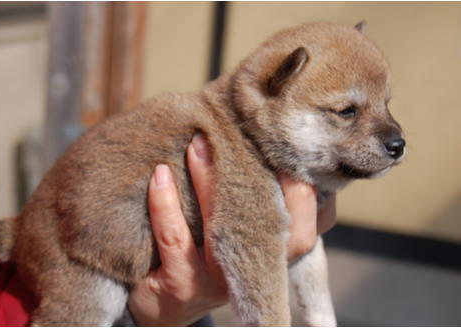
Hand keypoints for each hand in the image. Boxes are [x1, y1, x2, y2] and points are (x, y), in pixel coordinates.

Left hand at [128, 134, 336, 324]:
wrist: (167, 303)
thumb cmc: (208, 251)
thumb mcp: (240, 229)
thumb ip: (257, 197)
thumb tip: (262, 139)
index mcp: (279, 251)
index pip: (308, 213)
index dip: (300, 176)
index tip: (277, 136)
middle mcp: (259, 270)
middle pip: (274, 219)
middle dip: (255, 170)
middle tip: (231, 130)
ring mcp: (221, 280)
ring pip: (221, 224)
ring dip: (207, 179)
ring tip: (197, 144)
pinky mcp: (184, 286)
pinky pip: (175, 238)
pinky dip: (165, 203)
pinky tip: (160, 175)